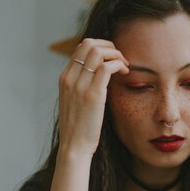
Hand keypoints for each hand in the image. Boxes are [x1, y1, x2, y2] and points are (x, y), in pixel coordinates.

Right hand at [57, 38, 128, 156]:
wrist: (74, 147)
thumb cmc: (78, 127)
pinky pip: (107, 67)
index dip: (100, 47)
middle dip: (109, 46)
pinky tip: (125, 73)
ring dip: (116, 54)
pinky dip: (119, 64)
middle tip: (120, 58)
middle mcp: (70, 78)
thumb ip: (81, 86)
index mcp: (64, 78)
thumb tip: (98, 74)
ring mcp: (80, 86)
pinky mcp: (93, 95)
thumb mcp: (74, 102)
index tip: (112, 57)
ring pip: (98, 52)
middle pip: (89, 44)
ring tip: (125, 66)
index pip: (81, 47)